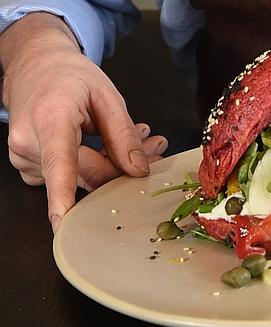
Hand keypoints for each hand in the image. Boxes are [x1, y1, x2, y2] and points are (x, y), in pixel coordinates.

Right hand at [0, 13, 167, 231]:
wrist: (34, 64)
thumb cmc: (68, 76)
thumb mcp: (107, 96)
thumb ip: (124, 135)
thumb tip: (137, 171)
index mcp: (50, 121)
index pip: (60, 168)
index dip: (64, 199)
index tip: (67, 226)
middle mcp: (30, 143)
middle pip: (87, 176)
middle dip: (124, 167)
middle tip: (153, 145)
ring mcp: (24, 158)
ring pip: (81, 179)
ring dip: (112, 165)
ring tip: (136, 139)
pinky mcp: (28, 167)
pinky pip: (69, 178)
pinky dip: (92, 166)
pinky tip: (108, 147)